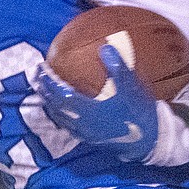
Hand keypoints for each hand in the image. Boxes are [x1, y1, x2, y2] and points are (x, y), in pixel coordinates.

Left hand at [34, 44, 158, 162]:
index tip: (41, 69)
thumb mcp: (130, 87)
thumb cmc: (139, 113)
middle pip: (56, 107)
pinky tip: (65, 110)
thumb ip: (117, 67)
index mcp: (88, 110)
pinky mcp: (93, 140)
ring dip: (51, 105)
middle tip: (38, 79)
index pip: (60, 94)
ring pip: (61, 118)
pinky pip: (70, 125)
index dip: (49, 82)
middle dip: (45, 92)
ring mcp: (86, 134)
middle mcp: (82, 124)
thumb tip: (104, 47)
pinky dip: (62, 115)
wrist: (150, 141)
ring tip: (46, 93)